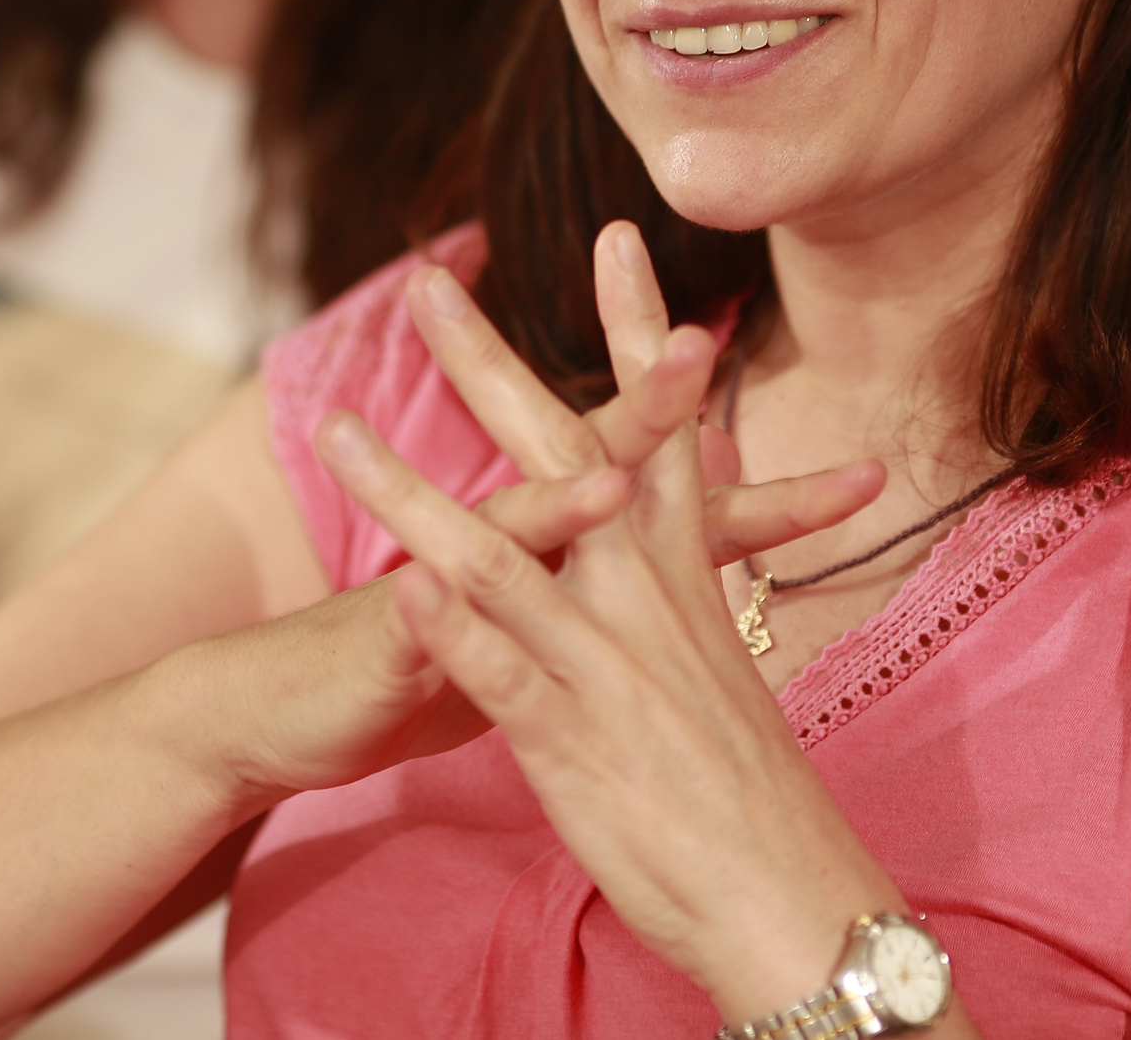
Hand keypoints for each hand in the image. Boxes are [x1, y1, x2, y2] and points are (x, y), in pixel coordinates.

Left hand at [318, 225, 910, 1022]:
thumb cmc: (749, 788)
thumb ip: (676, 592)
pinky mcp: (573, 740)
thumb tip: (656, 538)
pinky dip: (453, 624)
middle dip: (487, 365)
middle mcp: (645, 595)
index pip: (659, 421)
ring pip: (501, 554)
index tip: (613, 235)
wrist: (793, 896)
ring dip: (413, 488)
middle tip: (427, 284)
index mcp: (684, 571)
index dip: (636, 328)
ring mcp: (605, 662)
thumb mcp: (717, 663)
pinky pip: (500, 671)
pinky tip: (402, 582)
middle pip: (563, 451)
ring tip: (338, 432)